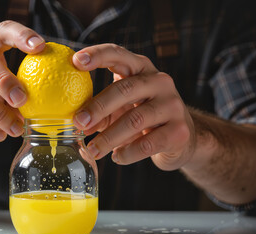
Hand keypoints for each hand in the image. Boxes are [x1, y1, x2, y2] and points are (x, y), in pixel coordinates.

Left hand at [72, 44, 194, 169]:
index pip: (118, 54)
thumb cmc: (142, 117)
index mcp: (141, 68)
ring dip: (108, 137)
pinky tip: (117, 157)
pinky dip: (128, 153)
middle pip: (125, 89)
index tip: (76, 61)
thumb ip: (100, 111)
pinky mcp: (179, 131)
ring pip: (135, 120)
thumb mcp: (120, 108)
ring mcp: (172, 105)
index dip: (97, 55)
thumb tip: (78, 122)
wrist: (179, 138)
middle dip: (98, 107)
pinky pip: (148, 144)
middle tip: (78, 122)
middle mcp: (159, 81)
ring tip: (93, 149)